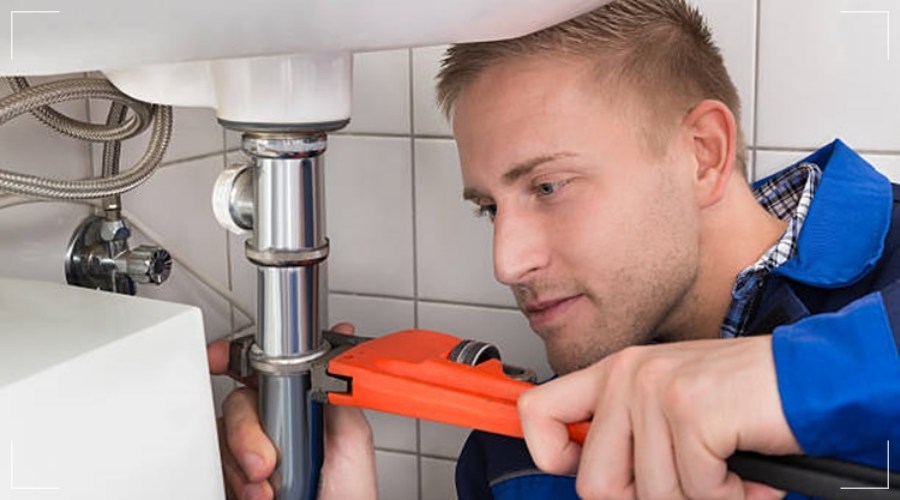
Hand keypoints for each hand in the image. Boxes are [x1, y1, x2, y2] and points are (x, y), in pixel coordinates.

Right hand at [207, 323, 375, 499]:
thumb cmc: (347, 495)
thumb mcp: (351, 437)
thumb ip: (336, 392)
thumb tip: (340, 341)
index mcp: (300, 406)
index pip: (262, 370)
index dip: (235, 357)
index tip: (219, 358)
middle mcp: (271, 425)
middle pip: (236, 402)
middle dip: (245, 431)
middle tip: (267, 460)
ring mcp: (248, 452)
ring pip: (220, 435)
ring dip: (240, 463)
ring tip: (270, 487)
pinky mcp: (231, 477)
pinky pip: (211, 466)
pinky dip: (232, 482)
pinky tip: (257, 495)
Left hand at [518, 336, 800, 499]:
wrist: (810, 378)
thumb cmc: (742, 399)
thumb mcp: (668, 408)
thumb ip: (628, 435)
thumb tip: (596, 481)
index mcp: (614, 373)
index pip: (537, 412)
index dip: (550, 455)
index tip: (574, 468)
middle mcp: (628, 376)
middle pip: (595, 483)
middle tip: (688, 483)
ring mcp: (657, 391)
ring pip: (652, 495)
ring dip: (701, 498)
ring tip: (727, 471)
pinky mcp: (690, 411)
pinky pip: (696, 490)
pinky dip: (731, 496)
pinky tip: (746, 471)